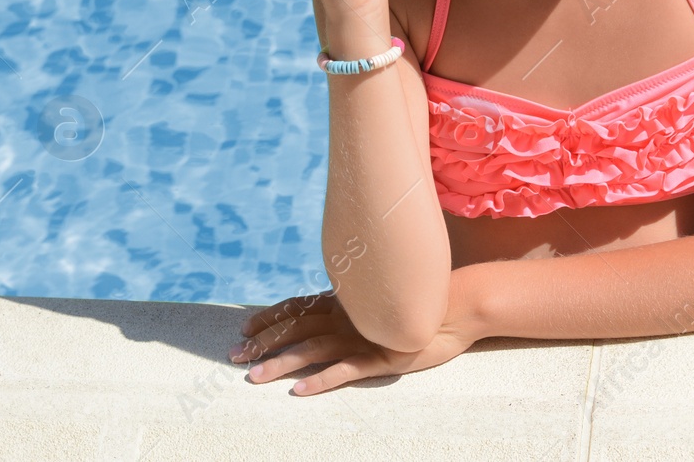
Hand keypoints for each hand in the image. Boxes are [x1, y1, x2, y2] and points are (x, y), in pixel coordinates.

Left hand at [230, 280, 482, 395]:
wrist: (459, 306)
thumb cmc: (424, 304)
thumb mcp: (385, 301)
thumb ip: (361, 301)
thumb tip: (339, 302)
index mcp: (349, 303)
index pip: (301, 308)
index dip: (272, 317)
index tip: (246, 328)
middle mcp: (349, 317)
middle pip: (298, 329)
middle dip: (265, 343)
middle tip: (234, 356)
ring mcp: (363, 337)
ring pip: (312, 350)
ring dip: (281, 364)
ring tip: (254, 377)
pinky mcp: (380, 357)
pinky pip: (344, 371)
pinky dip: (320, 381)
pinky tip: (300, 391)